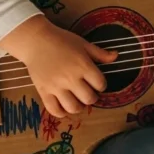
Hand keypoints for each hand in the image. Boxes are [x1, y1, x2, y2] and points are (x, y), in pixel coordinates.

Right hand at [0, 15, 117, 116]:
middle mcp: (71, 78)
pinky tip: (64, 106)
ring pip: (73, 108)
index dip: (101, 85)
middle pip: (89, 98)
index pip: (100, 84)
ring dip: (79, 107)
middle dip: (92, 97)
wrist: (36, 40)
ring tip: (77, 100)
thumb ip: (100, 53)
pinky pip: (54, 110)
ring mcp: (56, 86)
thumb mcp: (83, 44)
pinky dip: (61, 112)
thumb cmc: (62, 40)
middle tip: (88, 93)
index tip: (96, 83)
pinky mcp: (43, 91)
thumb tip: (116, 56)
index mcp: (83, 65)